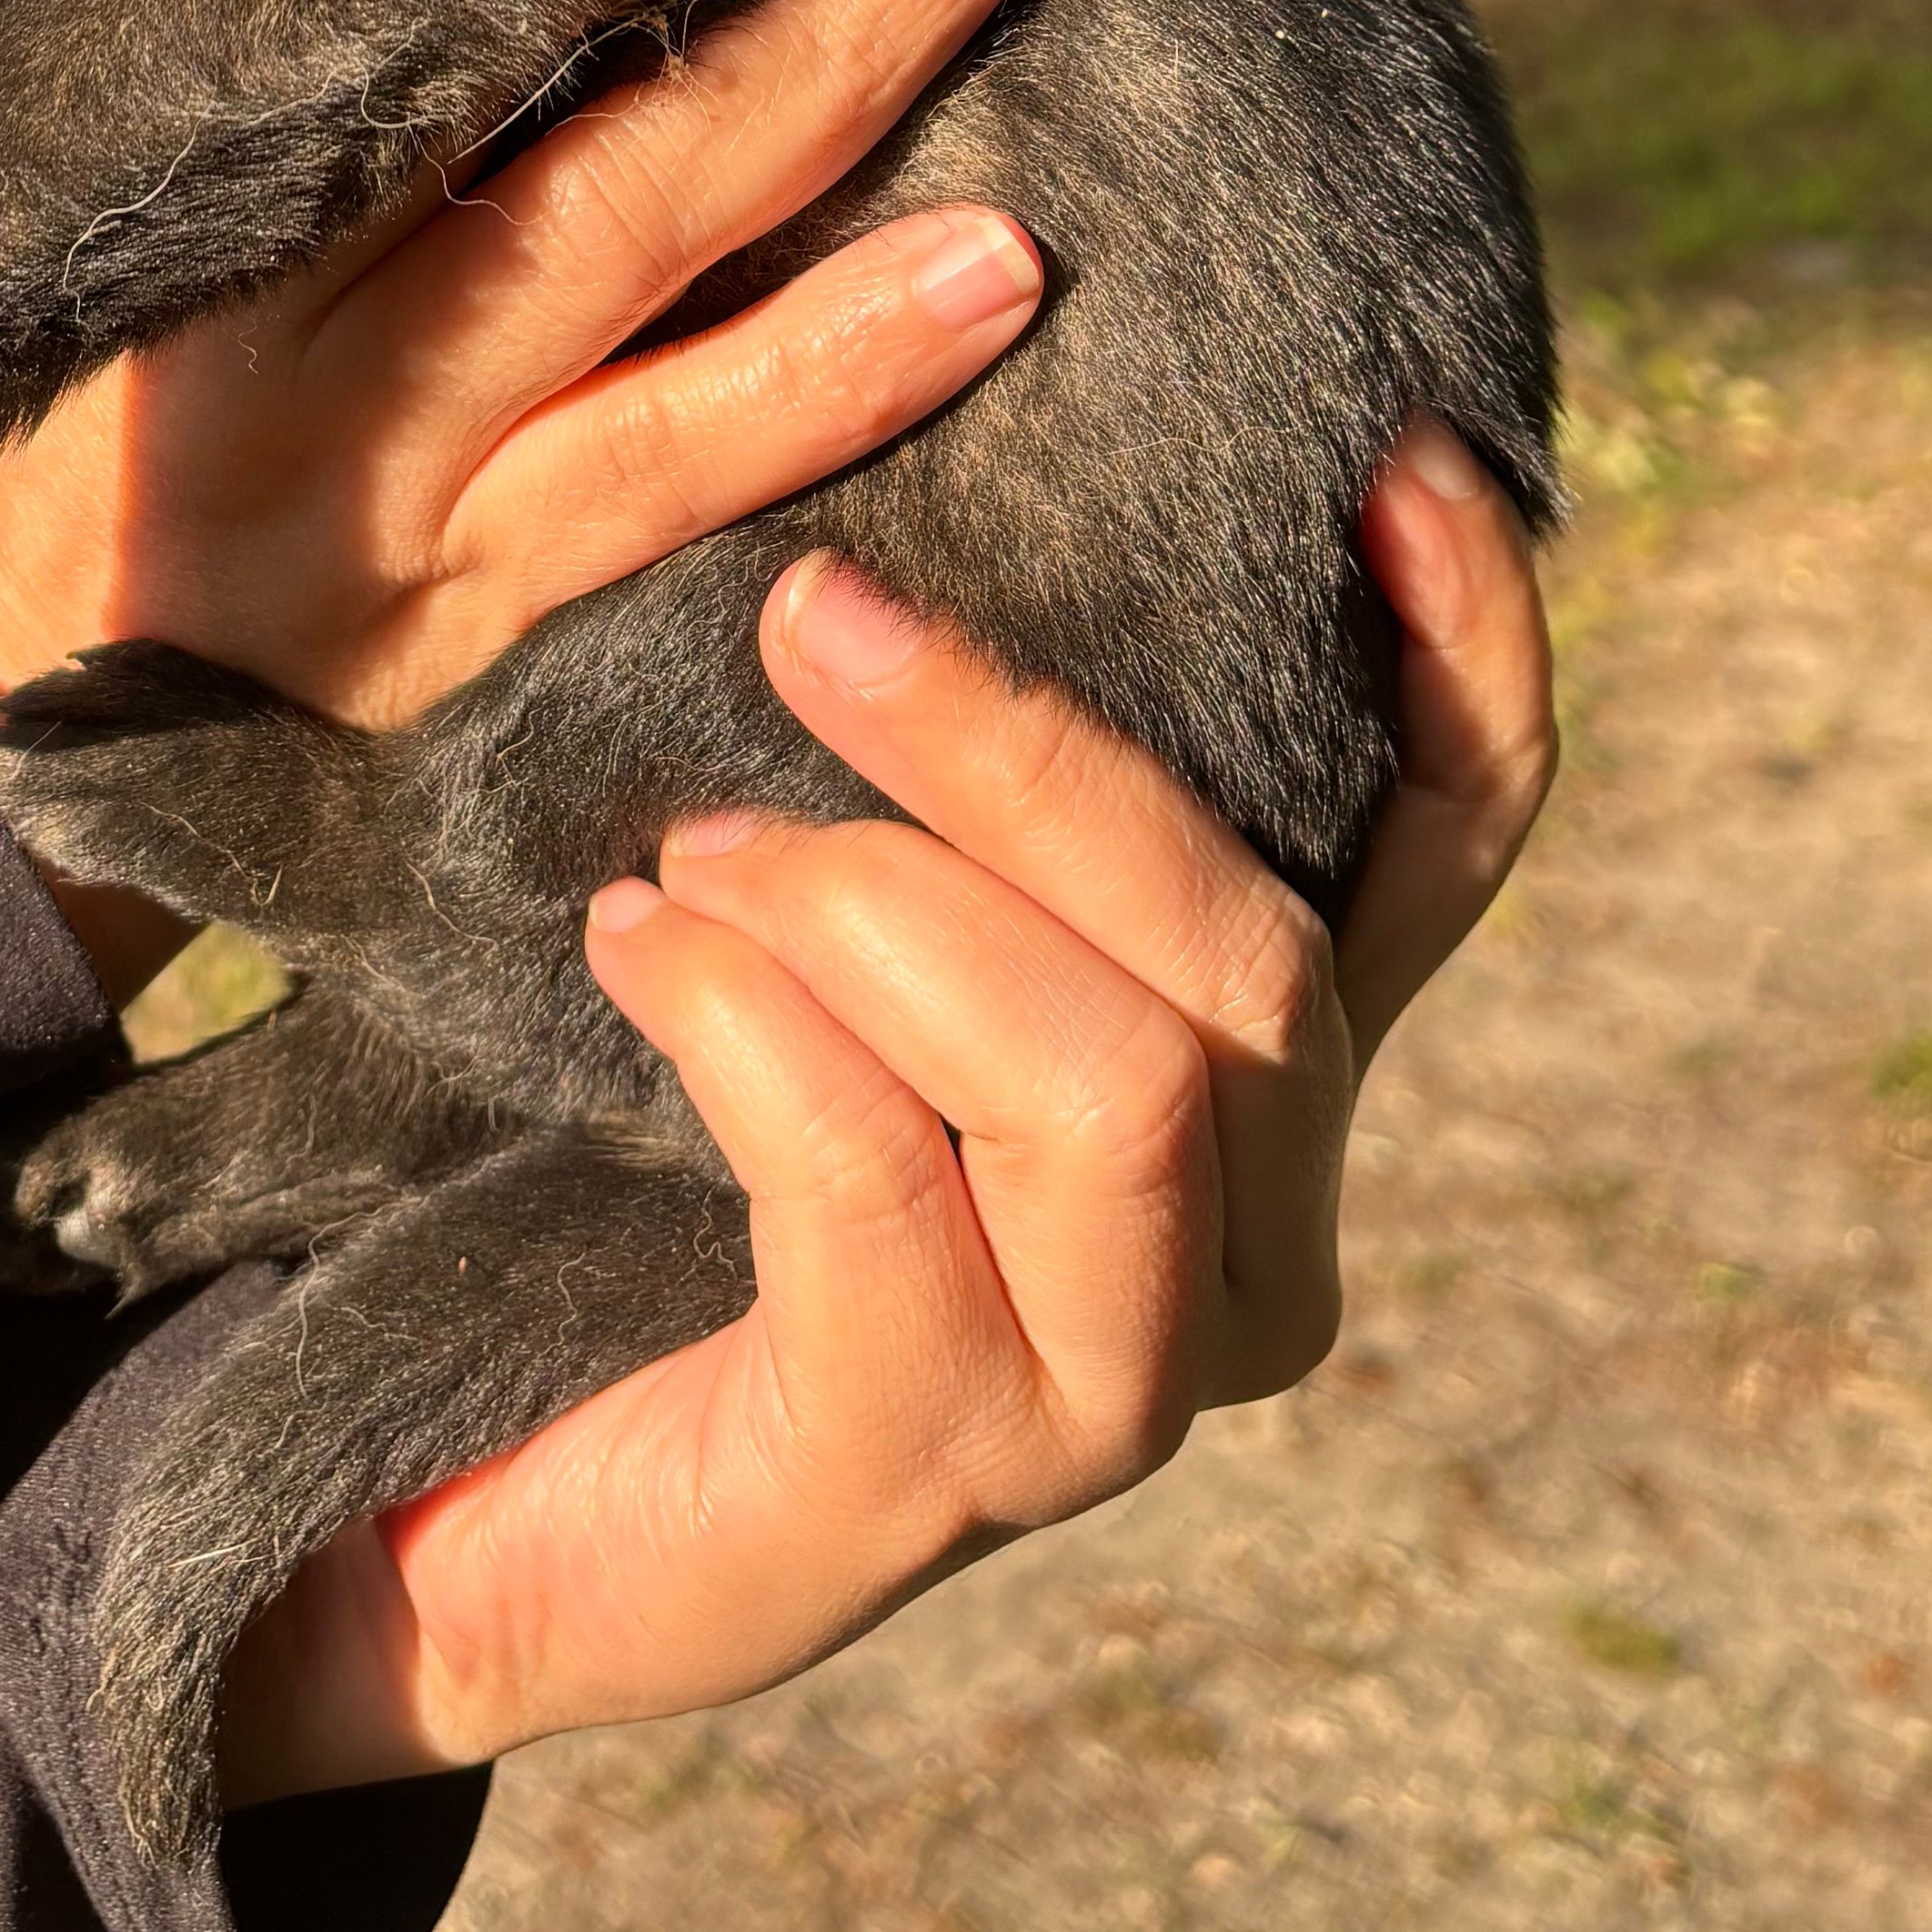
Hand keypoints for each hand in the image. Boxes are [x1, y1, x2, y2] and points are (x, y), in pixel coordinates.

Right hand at [0, 0, 1059, 918]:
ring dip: (829, 42)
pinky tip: (1003, 259)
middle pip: (427, 1)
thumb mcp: (37, 110)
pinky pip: (667, 466)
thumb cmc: (62, 324)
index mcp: (40, 114)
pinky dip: (836, 362)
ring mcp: (318, 445)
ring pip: (602, 209)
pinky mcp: (442, 605)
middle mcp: (171, 269)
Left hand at [219, 416, 1556, 1796]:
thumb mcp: (859, 909)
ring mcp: (1117, 1392)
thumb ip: (972, 779)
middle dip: (1024, 752)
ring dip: (868, 905)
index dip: (1464, 659)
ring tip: (691, 845)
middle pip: (1244, 953)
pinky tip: (631, 945)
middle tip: (811, 607)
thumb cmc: (674, 1126)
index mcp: (1271, 1087)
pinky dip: (740, 1023)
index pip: (1452, 858)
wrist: (467, 1452)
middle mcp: (1254, 1255)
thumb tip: (956, 503)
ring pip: (1105, 1077)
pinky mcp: (933, 1470)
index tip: (1399, 461)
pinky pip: (881, 1187)